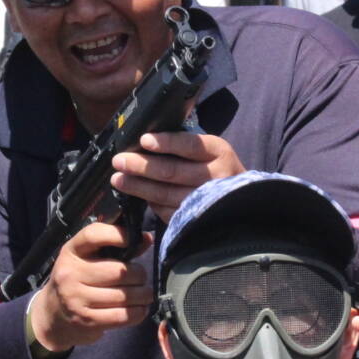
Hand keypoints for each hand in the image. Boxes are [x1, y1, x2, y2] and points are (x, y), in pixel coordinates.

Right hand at [28, 221, 154, 351]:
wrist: (52, 315)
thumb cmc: (77, 280)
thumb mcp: (88, 259)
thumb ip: (117, 248)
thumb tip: (147, 238)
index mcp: (71, 252)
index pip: (92, 235)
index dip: (116, 234)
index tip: (133, 239)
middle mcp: (70, 274)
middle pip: (118, 271)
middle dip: (139, 275)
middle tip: (142, 278)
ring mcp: (76, 299)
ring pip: (124, 295)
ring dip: (143, 295)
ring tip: (146, 294)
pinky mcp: (86, 320)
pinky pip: (122, 316)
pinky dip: (138, 313)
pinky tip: (140, 309)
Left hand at [109, 131, 243, 222]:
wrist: (240, 199)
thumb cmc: (216, 167)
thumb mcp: (210, 150)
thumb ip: (185, 145)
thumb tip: (145, 141)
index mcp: (218, 152)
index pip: (190, 145)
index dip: (166, 143)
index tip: (144, 140)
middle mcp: (215, 176)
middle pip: (172, 171)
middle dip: (141, 166)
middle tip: (119, 161)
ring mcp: (207, 200)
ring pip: (166, 194)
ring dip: (138, 186)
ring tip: (118, 179)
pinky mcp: (197, 218)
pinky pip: (167, 211)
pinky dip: (151, 203)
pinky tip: (137, 196)